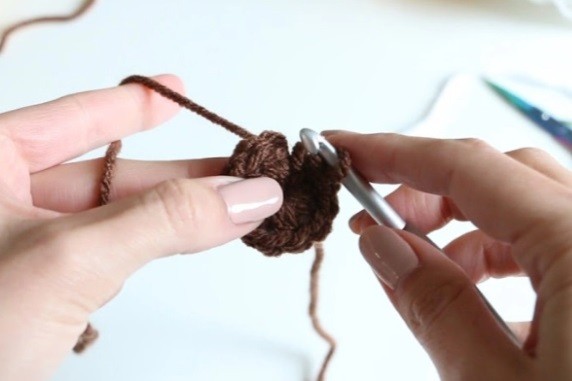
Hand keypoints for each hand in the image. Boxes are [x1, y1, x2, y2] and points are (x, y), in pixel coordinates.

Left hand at [0, 75, 282, 380]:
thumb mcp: (69, 259)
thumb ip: (162, 220)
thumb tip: (246, 195)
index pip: (71, 118)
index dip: (132, 103)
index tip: (178, 90)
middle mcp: (4, 202)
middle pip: (110, 175)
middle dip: (179, 177)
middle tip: (240, 171)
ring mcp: (25, 251)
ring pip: (116, 220)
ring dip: (174, 217)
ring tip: (231, 209)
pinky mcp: (44, 292)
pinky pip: (110, 257)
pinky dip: (153, 250)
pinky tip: (185, 242)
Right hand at [327, 132, 571, 379]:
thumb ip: (440, 309)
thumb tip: (385, 246)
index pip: (470, 168)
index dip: (393, 153)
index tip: (343, 150)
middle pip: (505, 177)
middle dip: (429, 192)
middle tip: (374, 221)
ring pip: (532, 210)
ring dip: (467, 228)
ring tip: (422, 271)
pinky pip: (558, 244)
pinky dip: (507, 255)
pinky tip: (476, 298)